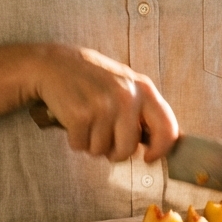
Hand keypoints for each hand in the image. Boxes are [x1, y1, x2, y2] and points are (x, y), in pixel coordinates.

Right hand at [30, 44, 179, 163]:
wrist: (54, 63)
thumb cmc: (93, 78)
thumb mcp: (126, 84)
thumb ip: (143, 110)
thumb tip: (160, 143)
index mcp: (144, 88)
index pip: (167, 128)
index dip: (160, 150)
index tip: (148, 158)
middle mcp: (126, 97)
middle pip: (128, 149)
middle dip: (114, 152)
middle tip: (104, 138)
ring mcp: (103, 106)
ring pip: (101, 151)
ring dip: (92, 143)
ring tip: (87, 121)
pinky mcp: (80, 115)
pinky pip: (81, 146)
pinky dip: (76, 139)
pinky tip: (74, 120)